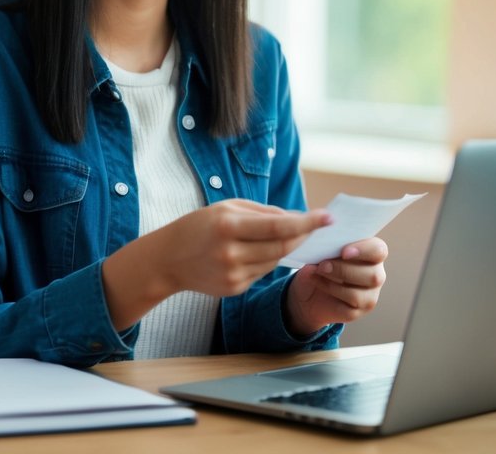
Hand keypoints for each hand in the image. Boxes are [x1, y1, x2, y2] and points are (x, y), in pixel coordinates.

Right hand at [102, 200, 331, 330]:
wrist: (168, 259)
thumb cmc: (199, 226)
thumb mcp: (226, 208)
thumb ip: (263, 212)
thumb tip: (297, 219)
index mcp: (228, 227)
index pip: (278, 226)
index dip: (306, 223)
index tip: (327, 217)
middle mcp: (231, 253)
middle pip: (282, 246)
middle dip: (302, 235)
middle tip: (315, 226)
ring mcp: (233, 274)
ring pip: (276, 260)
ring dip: (286, 247)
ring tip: (286, 235)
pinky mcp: (235, 289)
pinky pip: (263, 272)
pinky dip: (268, 260)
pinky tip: (258, 251)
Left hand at [284, 237, 387, 336]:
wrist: (308, 289)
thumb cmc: (318, 262)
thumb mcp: (317, 250)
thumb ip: (322, 245)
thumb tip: (317, 250)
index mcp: (371, 253)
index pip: (378, 250)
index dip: (364, 250)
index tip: (344, 252)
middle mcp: (375, 274)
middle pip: (373, 275)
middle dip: (344, 269)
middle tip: (323, 264)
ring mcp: (369, 294)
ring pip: (360, 293)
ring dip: (334, 282)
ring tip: (317, 271)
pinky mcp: (358, 310)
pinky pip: (348, 307)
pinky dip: (329, 291)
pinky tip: (316, 281)